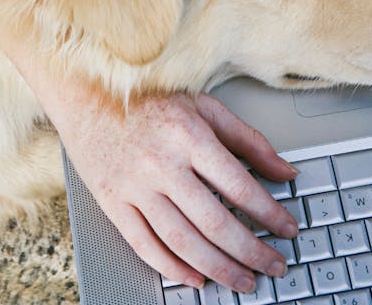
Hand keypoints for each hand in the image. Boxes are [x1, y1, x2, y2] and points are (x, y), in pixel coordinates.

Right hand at [54, 90, 297, 291]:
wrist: (82, 90)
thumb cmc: (146, 95)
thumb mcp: (203, 106)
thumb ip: (247, 140)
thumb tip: (286, 170)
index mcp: (188, 136)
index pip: (239, 186)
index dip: (270, 213)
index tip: (288, 230)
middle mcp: (161, 163)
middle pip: (214, 222)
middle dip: (251, 251)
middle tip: (274, 266)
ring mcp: (134, 186)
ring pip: (182, 240)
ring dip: (218, 268)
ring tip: (243, 281)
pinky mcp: (111, 201)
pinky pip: (144, 244)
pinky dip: (172, 268)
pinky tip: (195, 278)